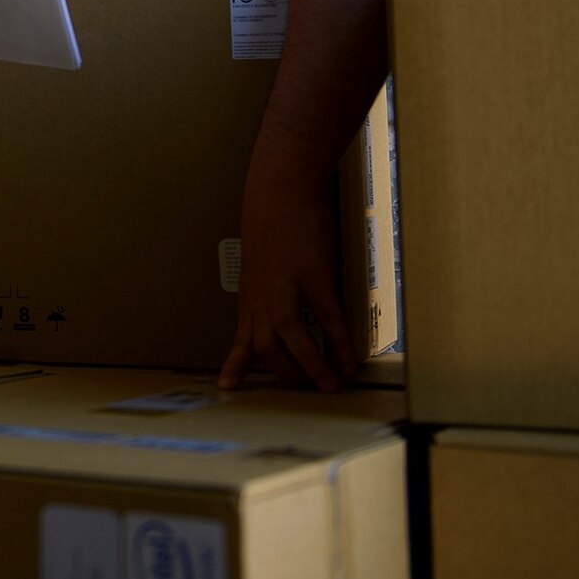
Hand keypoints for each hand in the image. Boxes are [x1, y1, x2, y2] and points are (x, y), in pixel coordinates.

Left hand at [218, 164, 354, 391]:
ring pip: (293, 340)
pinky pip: (328, 320)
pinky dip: (339, 344)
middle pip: (266, 349)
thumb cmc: (270, 223)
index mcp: (250, 295)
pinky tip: (350, 361)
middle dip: (286, 374)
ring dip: (313, 368)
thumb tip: (278, 305)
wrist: (279, 189)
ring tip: (330, 386)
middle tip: (306, 390)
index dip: (236, 366)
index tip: (227, 388)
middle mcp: (262, 297)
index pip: (240, 340)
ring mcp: (287, 287)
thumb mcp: (259, 262)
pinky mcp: (314, 276)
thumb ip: (267, 287)